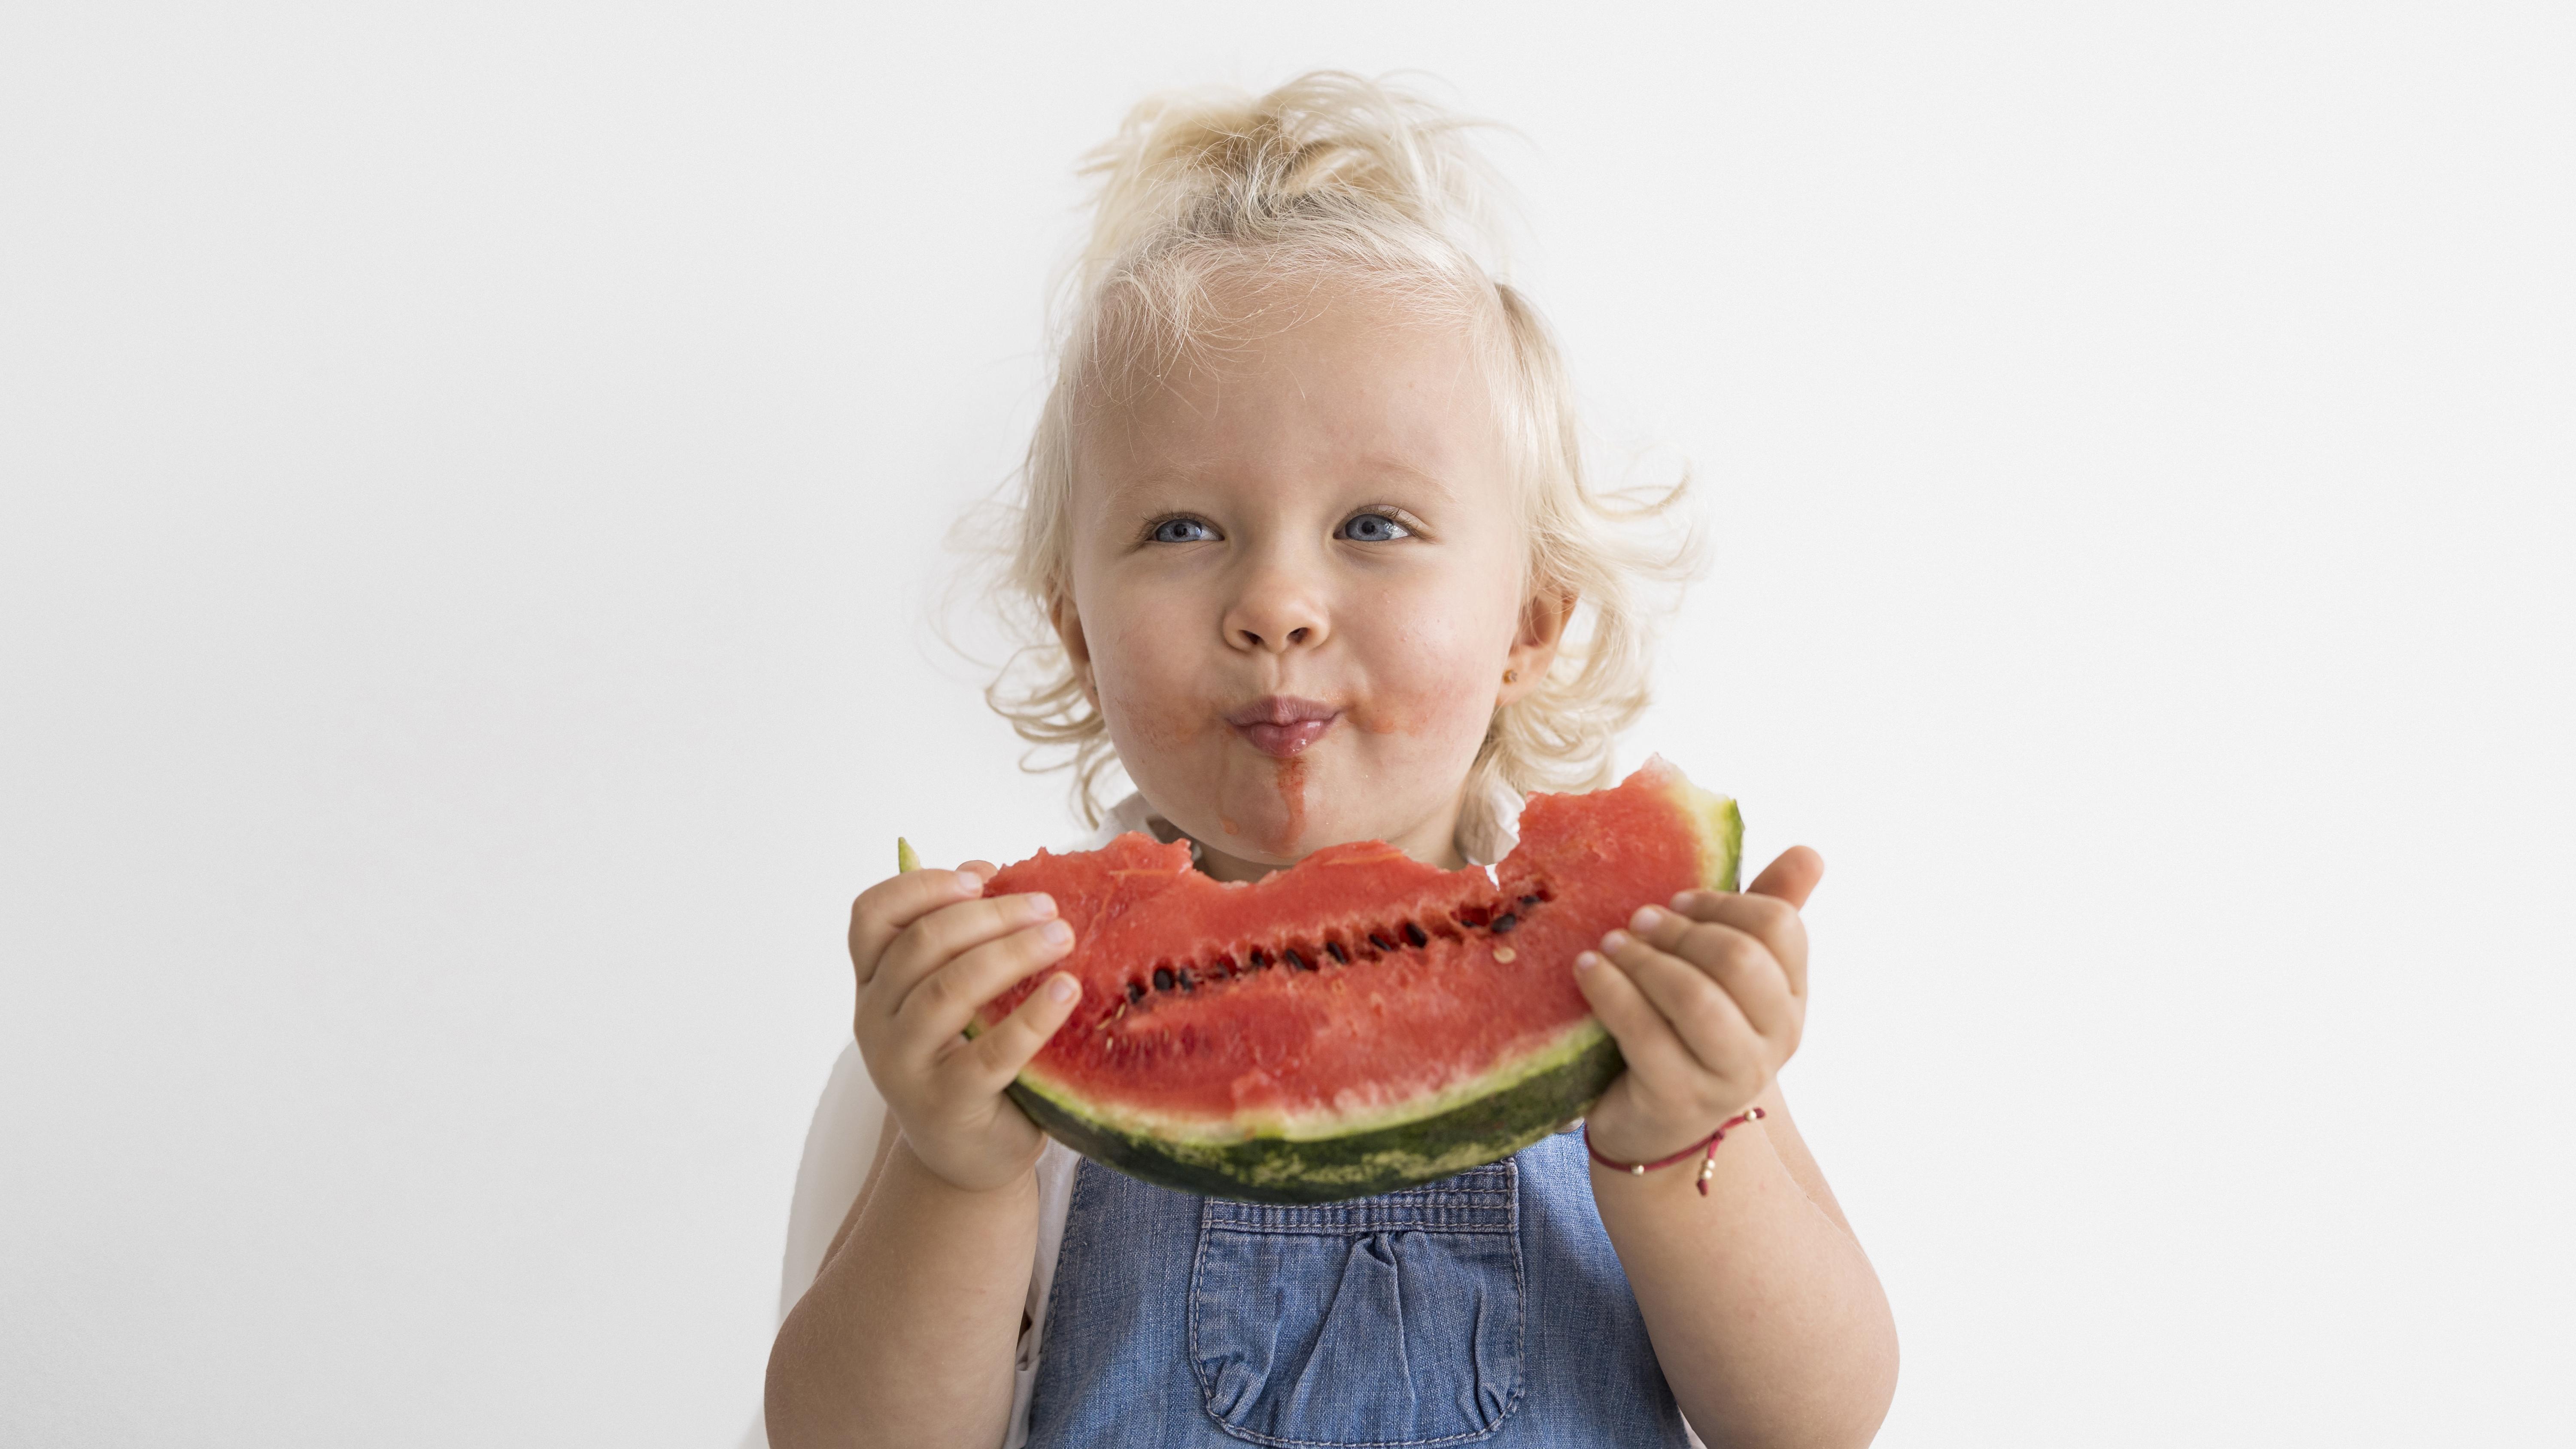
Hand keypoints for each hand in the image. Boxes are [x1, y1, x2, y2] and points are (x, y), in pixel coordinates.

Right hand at [847, 858, 1084, 1193]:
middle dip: (989, 916)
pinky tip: (1068, 989)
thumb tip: (988, 870)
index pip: (871, 917)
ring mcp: (903, 1065)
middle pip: (920, 945)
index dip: (922, 886)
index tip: (981, 879)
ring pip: (948, 990)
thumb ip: (958, 939)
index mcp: (872, 984)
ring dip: (1011, 953)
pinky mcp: (944, 1103)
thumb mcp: (948, 997)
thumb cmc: (963, 1059)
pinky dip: (1033, 1015)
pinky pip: (990, 1053)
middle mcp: (874, 1020)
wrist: (963, 1157)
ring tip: (1062, 936)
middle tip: (1048, 908)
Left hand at [1571, 847, 1821, 1163]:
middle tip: (1636, 921)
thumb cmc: (1686, 1032)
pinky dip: (1611, 992)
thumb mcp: (1725, 974)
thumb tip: (1811, 851)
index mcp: (1791, 997)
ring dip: (1644, 961)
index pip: (1782, 927)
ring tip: (1608, 945)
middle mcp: (1776, 1039)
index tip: (1678, 902)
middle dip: (1682, 931)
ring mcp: (1731, 1076)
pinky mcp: (1680, 1101)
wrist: (1654, 1125)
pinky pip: (1645, 1034)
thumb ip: (1763, 914)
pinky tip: (1587, 971)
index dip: (1725, 903)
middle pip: (1741, 959)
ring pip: (1697, 998)